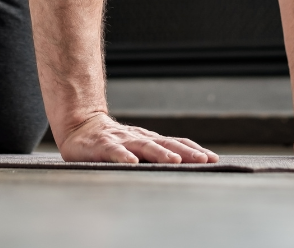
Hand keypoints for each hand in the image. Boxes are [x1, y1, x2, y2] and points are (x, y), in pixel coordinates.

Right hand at [58, 113, 218, 163]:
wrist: (80, 126)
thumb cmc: (112, 142)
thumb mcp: (137, 148)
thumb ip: (155, 155)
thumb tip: (184, 166)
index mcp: (149, 140)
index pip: (176, 142)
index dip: (194, 150)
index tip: (213, 158)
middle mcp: (139, 138)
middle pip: (166, 144)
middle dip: (186, 152)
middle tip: (204, 160)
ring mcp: (121, 140)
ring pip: (144, 146)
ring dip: (160, 153)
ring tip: (174, 160)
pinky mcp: (102, 145)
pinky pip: (114, 151)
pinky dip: (123, 156)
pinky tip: (131, 162)